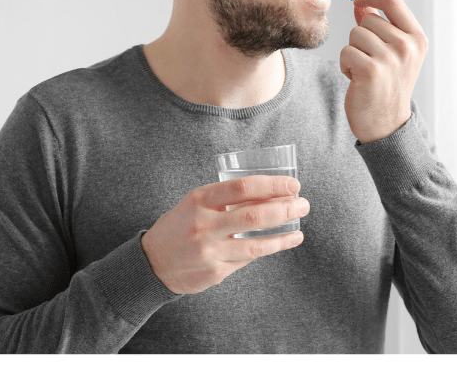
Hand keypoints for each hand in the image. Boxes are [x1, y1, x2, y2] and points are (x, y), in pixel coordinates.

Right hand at [140, 175, 307, 293]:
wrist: (152, 263)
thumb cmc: (180, 226)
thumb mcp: (195, 203)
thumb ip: (225, 198)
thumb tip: (269, 193)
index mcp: (199, 199)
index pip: (242, 188)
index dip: (272, 185)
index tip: (293, 185)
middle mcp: (204, 224)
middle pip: (254, 215)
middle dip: (285, 209)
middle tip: (303, 204)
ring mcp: (209, 250)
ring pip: (256, 244)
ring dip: (283, 235)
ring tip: (299, 229)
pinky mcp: (214, 272)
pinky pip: (247, 259)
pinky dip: (266, 249)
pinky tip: (281, 243)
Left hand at [339, 0, 427, 143]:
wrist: (386, 123)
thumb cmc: (387, 86)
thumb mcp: (393, 53)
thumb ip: (380, 27)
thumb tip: (360, 4)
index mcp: (417, 38)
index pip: (392, 1)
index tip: (358, 1)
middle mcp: (407, 46)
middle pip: (368, 19)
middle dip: (361, 37)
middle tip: (371, 61)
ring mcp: (391, 59)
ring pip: (355, 35)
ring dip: (353, 52)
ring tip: (364, 71)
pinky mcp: (371, 71)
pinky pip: (346, 51)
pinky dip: (345, 65)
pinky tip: (357, 79)